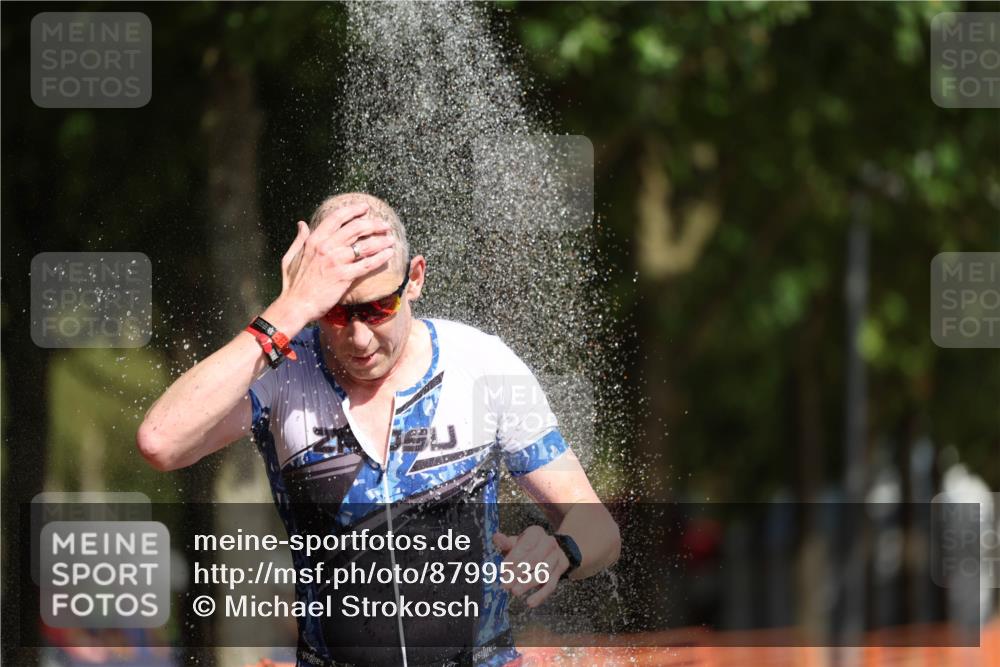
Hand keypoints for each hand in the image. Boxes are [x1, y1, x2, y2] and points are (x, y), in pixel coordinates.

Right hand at [277, 202, 396, 322]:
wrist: (296, 305)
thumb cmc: (292, 284)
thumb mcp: (291, 256)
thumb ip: (299, 239)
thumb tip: (302, 223)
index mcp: (314, 240)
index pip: (337, 218)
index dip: (353, 210)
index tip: (365, 208)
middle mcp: (326, 247)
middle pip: (355, 228)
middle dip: (373, 224)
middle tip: (384, 224)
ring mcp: (336, 261)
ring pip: (364, 245)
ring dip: (380, 240)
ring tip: (391, 238)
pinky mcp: (344, 276)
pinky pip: (367, 264)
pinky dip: (380, 258)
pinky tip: (389, 254)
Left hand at [493, 526, 567, 607]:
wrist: (547, 551)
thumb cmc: (526, 547)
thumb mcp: (516, 542)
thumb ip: (505, 542)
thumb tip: (496, 537)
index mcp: (537, 532)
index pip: (526, 545)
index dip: (513, 558)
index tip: (502, 570)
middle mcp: (549, 542)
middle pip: (535, 559)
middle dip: (518, 573)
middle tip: (505, 584)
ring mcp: (557, 557)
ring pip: (543, 573)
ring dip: (528, 584)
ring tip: (514, 592)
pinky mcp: (560, 571)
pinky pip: (551, 585)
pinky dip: (541, 595)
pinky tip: (530, 603)